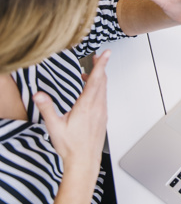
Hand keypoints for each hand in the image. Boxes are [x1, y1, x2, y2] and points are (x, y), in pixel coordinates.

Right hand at [33, 50, 109, 175]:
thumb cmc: (71, 146)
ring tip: (89, 72)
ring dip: (99, 78)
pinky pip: (103, 98)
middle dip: (100, 67)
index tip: (106, 53)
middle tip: (97, 56)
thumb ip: (47, 108)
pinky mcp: (103, 117)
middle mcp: (97, 107)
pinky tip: (91, 91)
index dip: (101, 64)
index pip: (96, 80)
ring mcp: (102, 112)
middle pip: (102, 81)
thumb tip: (39, 95)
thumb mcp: (55, 126)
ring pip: (103, 89)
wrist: (85, 161)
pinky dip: (99, 89)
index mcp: (86, 106)